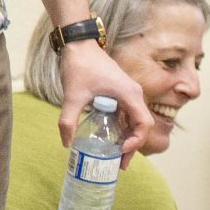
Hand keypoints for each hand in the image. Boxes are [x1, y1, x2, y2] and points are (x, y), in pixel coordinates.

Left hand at [56, 41, 153, 162]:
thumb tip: (66, 143)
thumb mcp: (72, 95)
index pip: (144, 124)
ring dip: (128, 139)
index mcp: (130, 94)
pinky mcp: (121, 92)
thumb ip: (68, 120)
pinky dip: (122, 129)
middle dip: (133, 146)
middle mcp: (134, 94)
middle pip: (142, 126)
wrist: (79, 44)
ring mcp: (129, 93)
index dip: (136, 141)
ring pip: (135, 122)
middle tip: (120, 164)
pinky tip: (110, 139)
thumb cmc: (80, 66)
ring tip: (116, 156)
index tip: (120, 150)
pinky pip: (127, 115)